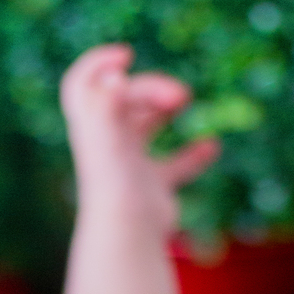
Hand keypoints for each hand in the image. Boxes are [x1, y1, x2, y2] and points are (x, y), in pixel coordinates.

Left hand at [60, 43, 218, 235]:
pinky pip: (174, 166)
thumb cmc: (116, 188)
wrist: (127, 237)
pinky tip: (212, 146)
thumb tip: (116, 75)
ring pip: (145, 127)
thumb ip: (107, 105)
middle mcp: (108, 145)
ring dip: (163, 108)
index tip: (125, 55)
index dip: (97, 64)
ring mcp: (130, 166)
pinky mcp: (152, 189)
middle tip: (180, 96)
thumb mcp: (109, 140)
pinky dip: (193, 155)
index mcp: (93, 129)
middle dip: (152, 88)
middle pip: (125, 101)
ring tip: (184, 101)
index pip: (81, 86)